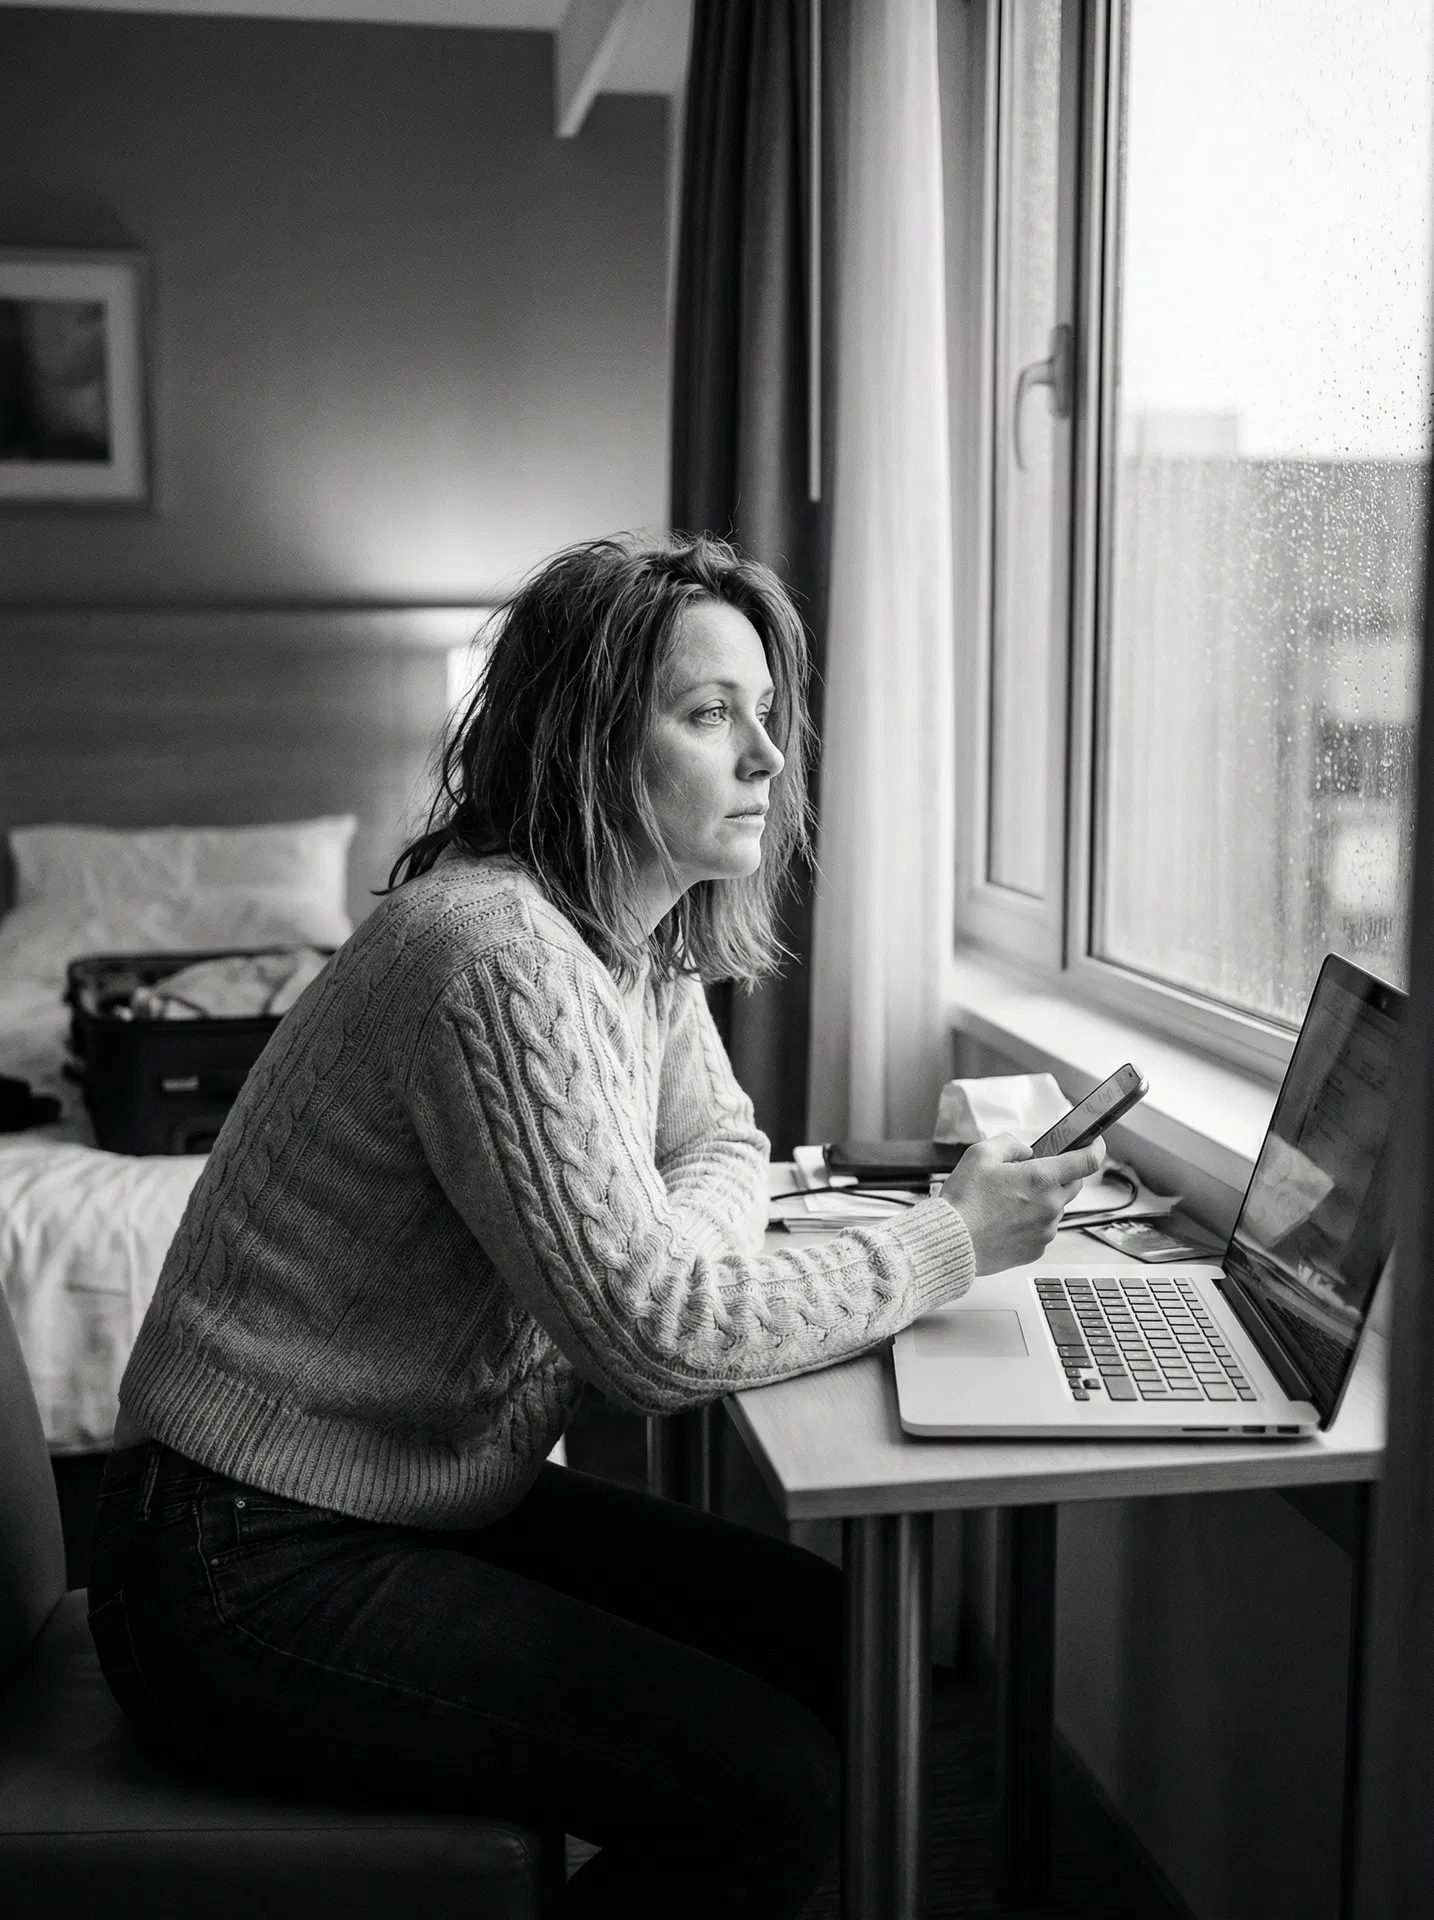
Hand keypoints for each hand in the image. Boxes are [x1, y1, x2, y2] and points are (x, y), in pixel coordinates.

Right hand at [939, 1133, 1105, 1274]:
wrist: (951, 1242)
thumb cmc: (964, 1201)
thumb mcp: (981, 1154)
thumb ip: (1010, 1143)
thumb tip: (1025, 1150)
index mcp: (1041, 1179)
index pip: (1087, 1160)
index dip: (1095, 1147)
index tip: (1095, 1143)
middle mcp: (1050, 1206)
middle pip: (1074, 1184)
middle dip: (1061, 1175)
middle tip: (1032, 1173)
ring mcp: (1046, 1230)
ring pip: (1056, 1208)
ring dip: (1042, 1200)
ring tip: (1007, 1202)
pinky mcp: (1037, 1249)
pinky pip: (1043, 1230)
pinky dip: (1031, 1222)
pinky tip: (1006, 1220)